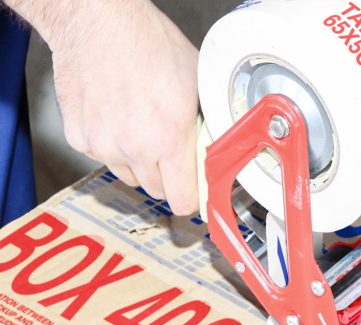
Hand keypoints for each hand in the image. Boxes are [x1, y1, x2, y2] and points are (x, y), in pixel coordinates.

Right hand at [49, 0, 198, 214]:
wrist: (96, 19)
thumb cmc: (146, 41)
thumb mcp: (194, 82)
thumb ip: (203, 125)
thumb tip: (213, 154)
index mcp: (168, 139)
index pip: (182, 201)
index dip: (190, 199)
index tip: (192, 194)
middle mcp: (134, 148)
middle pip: (156, 191)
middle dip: (165, 176)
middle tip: (165, 147)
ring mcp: (103, 146)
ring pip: (128, 176)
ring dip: (136, 162)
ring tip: (138, 125)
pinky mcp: (79, 138)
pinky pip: (101, 157)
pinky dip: (109, 144)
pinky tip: (113, 115)